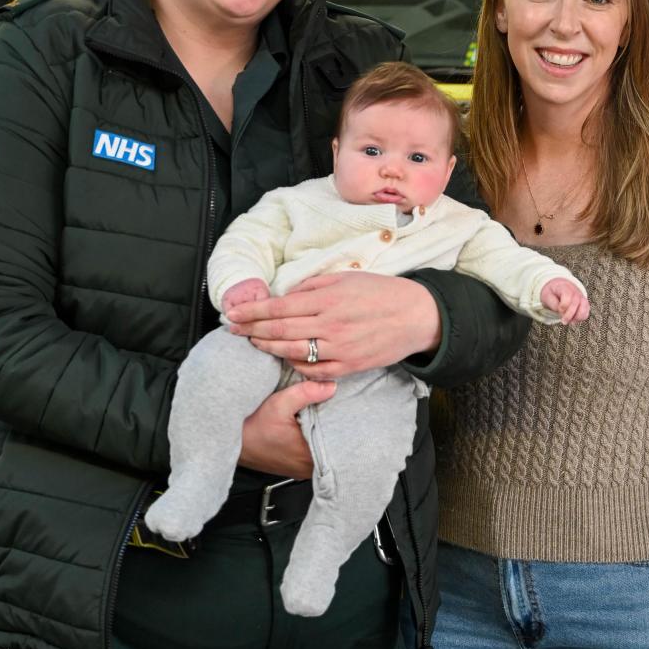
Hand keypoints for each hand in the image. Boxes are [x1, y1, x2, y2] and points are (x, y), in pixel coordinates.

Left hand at [224, 271, 442, 379]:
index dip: (252, 312)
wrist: (416, 316)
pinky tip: (285, 358)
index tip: (233, 314)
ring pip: (292, 352)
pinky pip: (313, 370)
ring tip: (252, 343)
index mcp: (328, 299)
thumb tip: (286, 294)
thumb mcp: (346, 277)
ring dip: (267, 348)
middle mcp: (330, 325)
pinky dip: (295, 364)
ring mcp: (339, 349)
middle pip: (279, 331)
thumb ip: (313, 285)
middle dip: (251, 330)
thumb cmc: (380, 292)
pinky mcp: (348, 367)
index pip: (279, 307)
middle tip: (232, 329)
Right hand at [238, 379, 335, 476]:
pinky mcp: (296, 467)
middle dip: (334, 426)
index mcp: (310, 454)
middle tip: (333, 410)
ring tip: (321, 417)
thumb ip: (306, 393)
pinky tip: (309, 428)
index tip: (342, 409)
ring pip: (324, 450)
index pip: (339, 439)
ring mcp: (303, 469)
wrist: (232, 442)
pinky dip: (314, 441)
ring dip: (324, 434)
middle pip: (333, 444)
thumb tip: (330, 386)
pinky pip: (314, 454)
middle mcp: (309, 467)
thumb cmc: (251, 428)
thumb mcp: (278, 404)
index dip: (342, 422)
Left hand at [540, 278, 590, 324]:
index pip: (568, 296)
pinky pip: (585, 313)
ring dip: (576, 318)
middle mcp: (575, 292)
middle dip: (569, 315)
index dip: (563, 306)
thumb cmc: (553, 292)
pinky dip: (580, 319)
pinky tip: (572, 320)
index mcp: (564, 287)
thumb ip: (553, 304)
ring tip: (569, 321)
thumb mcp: (547, 295)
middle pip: (576, 303)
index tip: (559, 310)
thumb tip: (562, 312)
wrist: (559, 287)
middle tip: (563, 321)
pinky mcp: (584, 305)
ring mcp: (581, 298)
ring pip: (584, 308)